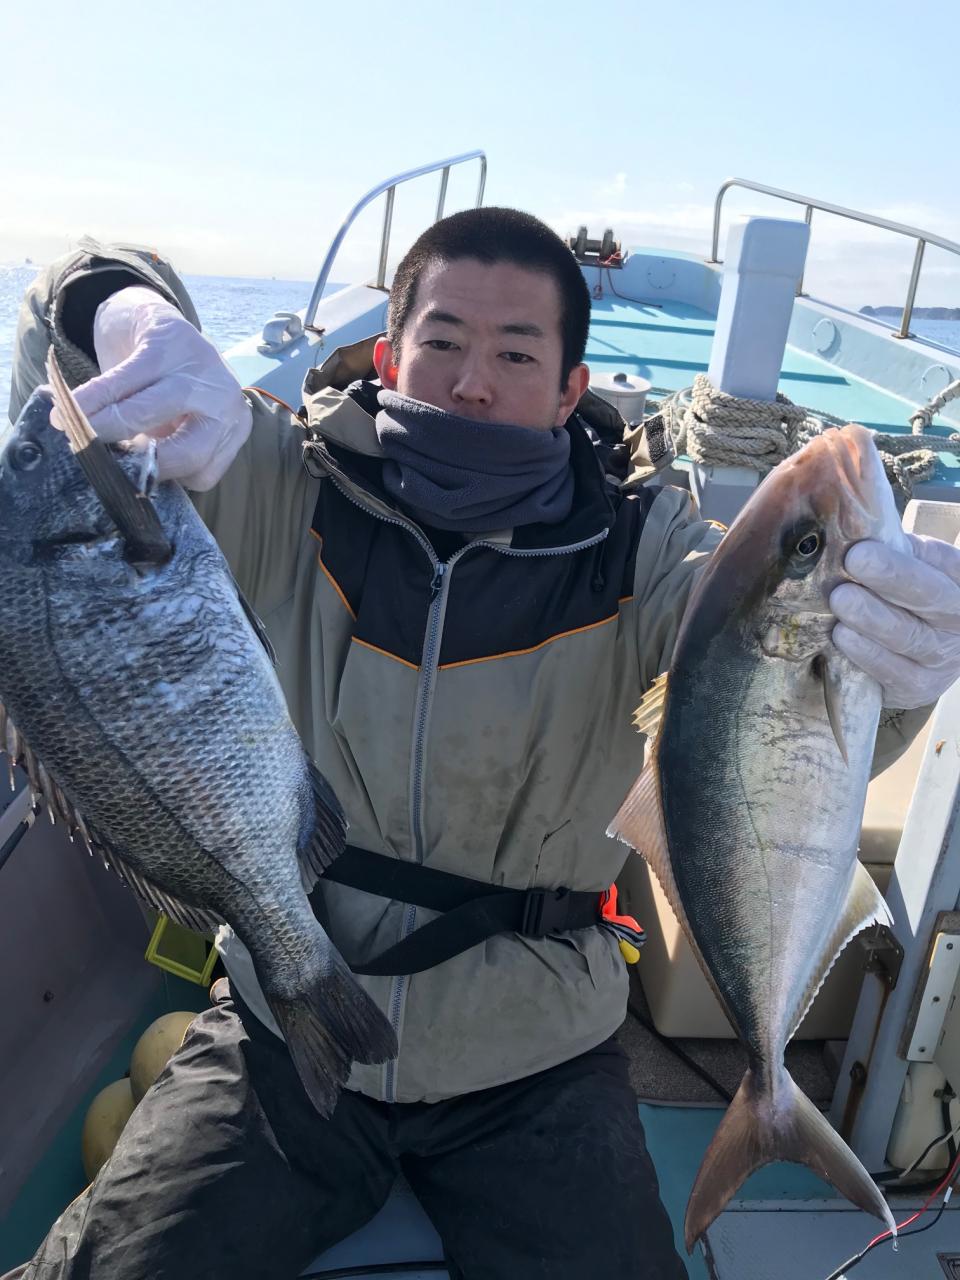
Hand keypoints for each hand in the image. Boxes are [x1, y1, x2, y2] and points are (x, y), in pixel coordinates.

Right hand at [69, 286, 251, 490]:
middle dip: (138, 464)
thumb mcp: (172, 426)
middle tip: (100, 464)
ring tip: (77, 433)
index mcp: (232, 428)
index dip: (162, 480)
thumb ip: (161, 451)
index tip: (128, 480)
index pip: (202, 474)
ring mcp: (202, 370)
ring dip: (107, 427)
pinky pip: (123, 381)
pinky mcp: (167, 342)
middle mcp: (226, 401)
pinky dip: (93, 397)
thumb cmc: (164, 387)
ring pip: (149, 413)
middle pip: (186, 452)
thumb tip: (123, 479)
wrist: (156, 323)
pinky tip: (73, 406)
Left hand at [830, 532, 959, 708]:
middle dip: (892, 577)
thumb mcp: (910, 566)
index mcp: (958, 582)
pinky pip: (891, 672)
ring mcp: (941, 658)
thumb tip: (852, 522)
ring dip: (871, 617)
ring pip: (908, 636)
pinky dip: (864, 653)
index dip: (907, 556)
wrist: (918, 658)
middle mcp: (958, 620)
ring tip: (841, 598)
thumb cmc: (904, 597)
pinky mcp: (917, 687)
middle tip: (854, 560)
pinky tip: (842, 636)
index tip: (866, 544)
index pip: (942, 563)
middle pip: (931, 597)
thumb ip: (892, 548)